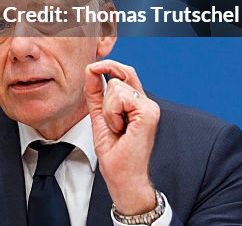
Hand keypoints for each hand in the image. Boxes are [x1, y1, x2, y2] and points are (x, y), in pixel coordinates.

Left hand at [84, 59, 160, 215]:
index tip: (94, 66)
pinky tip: (120, 128)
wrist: (122, 175)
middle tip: (110, 117)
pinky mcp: (148, 113)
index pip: (126, 73)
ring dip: (108, 109)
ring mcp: (150, 107)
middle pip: (121, 74)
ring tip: (117, 128)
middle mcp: (147, 103)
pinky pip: (120, 97)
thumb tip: (91, 69)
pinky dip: (112, 113)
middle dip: (106, 92)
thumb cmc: (114, 152)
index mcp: (138, 103)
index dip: (110, 65)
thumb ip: (96, 93)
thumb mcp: (99, 115)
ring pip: (116, 86)